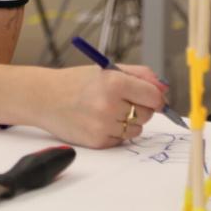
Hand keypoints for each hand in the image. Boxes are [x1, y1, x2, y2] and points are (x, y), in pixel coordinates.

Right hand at [39, 65, 163, 147]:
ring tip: (109, 111)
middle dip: (141, 108)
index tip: (153, 98)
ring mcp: (103, 126)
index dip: (156, 98)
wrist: (46, 98)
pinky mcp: (97, 142)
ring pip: (136, 130)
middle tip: (124, 101)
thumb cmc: (79, 82)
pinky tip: (100, 121)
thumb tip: (164, 89)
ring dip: (130, 122)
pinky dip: (116, 132)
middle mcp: (109, 105)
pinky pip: (121, 140)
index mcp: (114, 82)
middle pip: (147, 114)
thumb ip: (140, 75)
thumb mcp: (108, 69)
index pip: (153, 97)